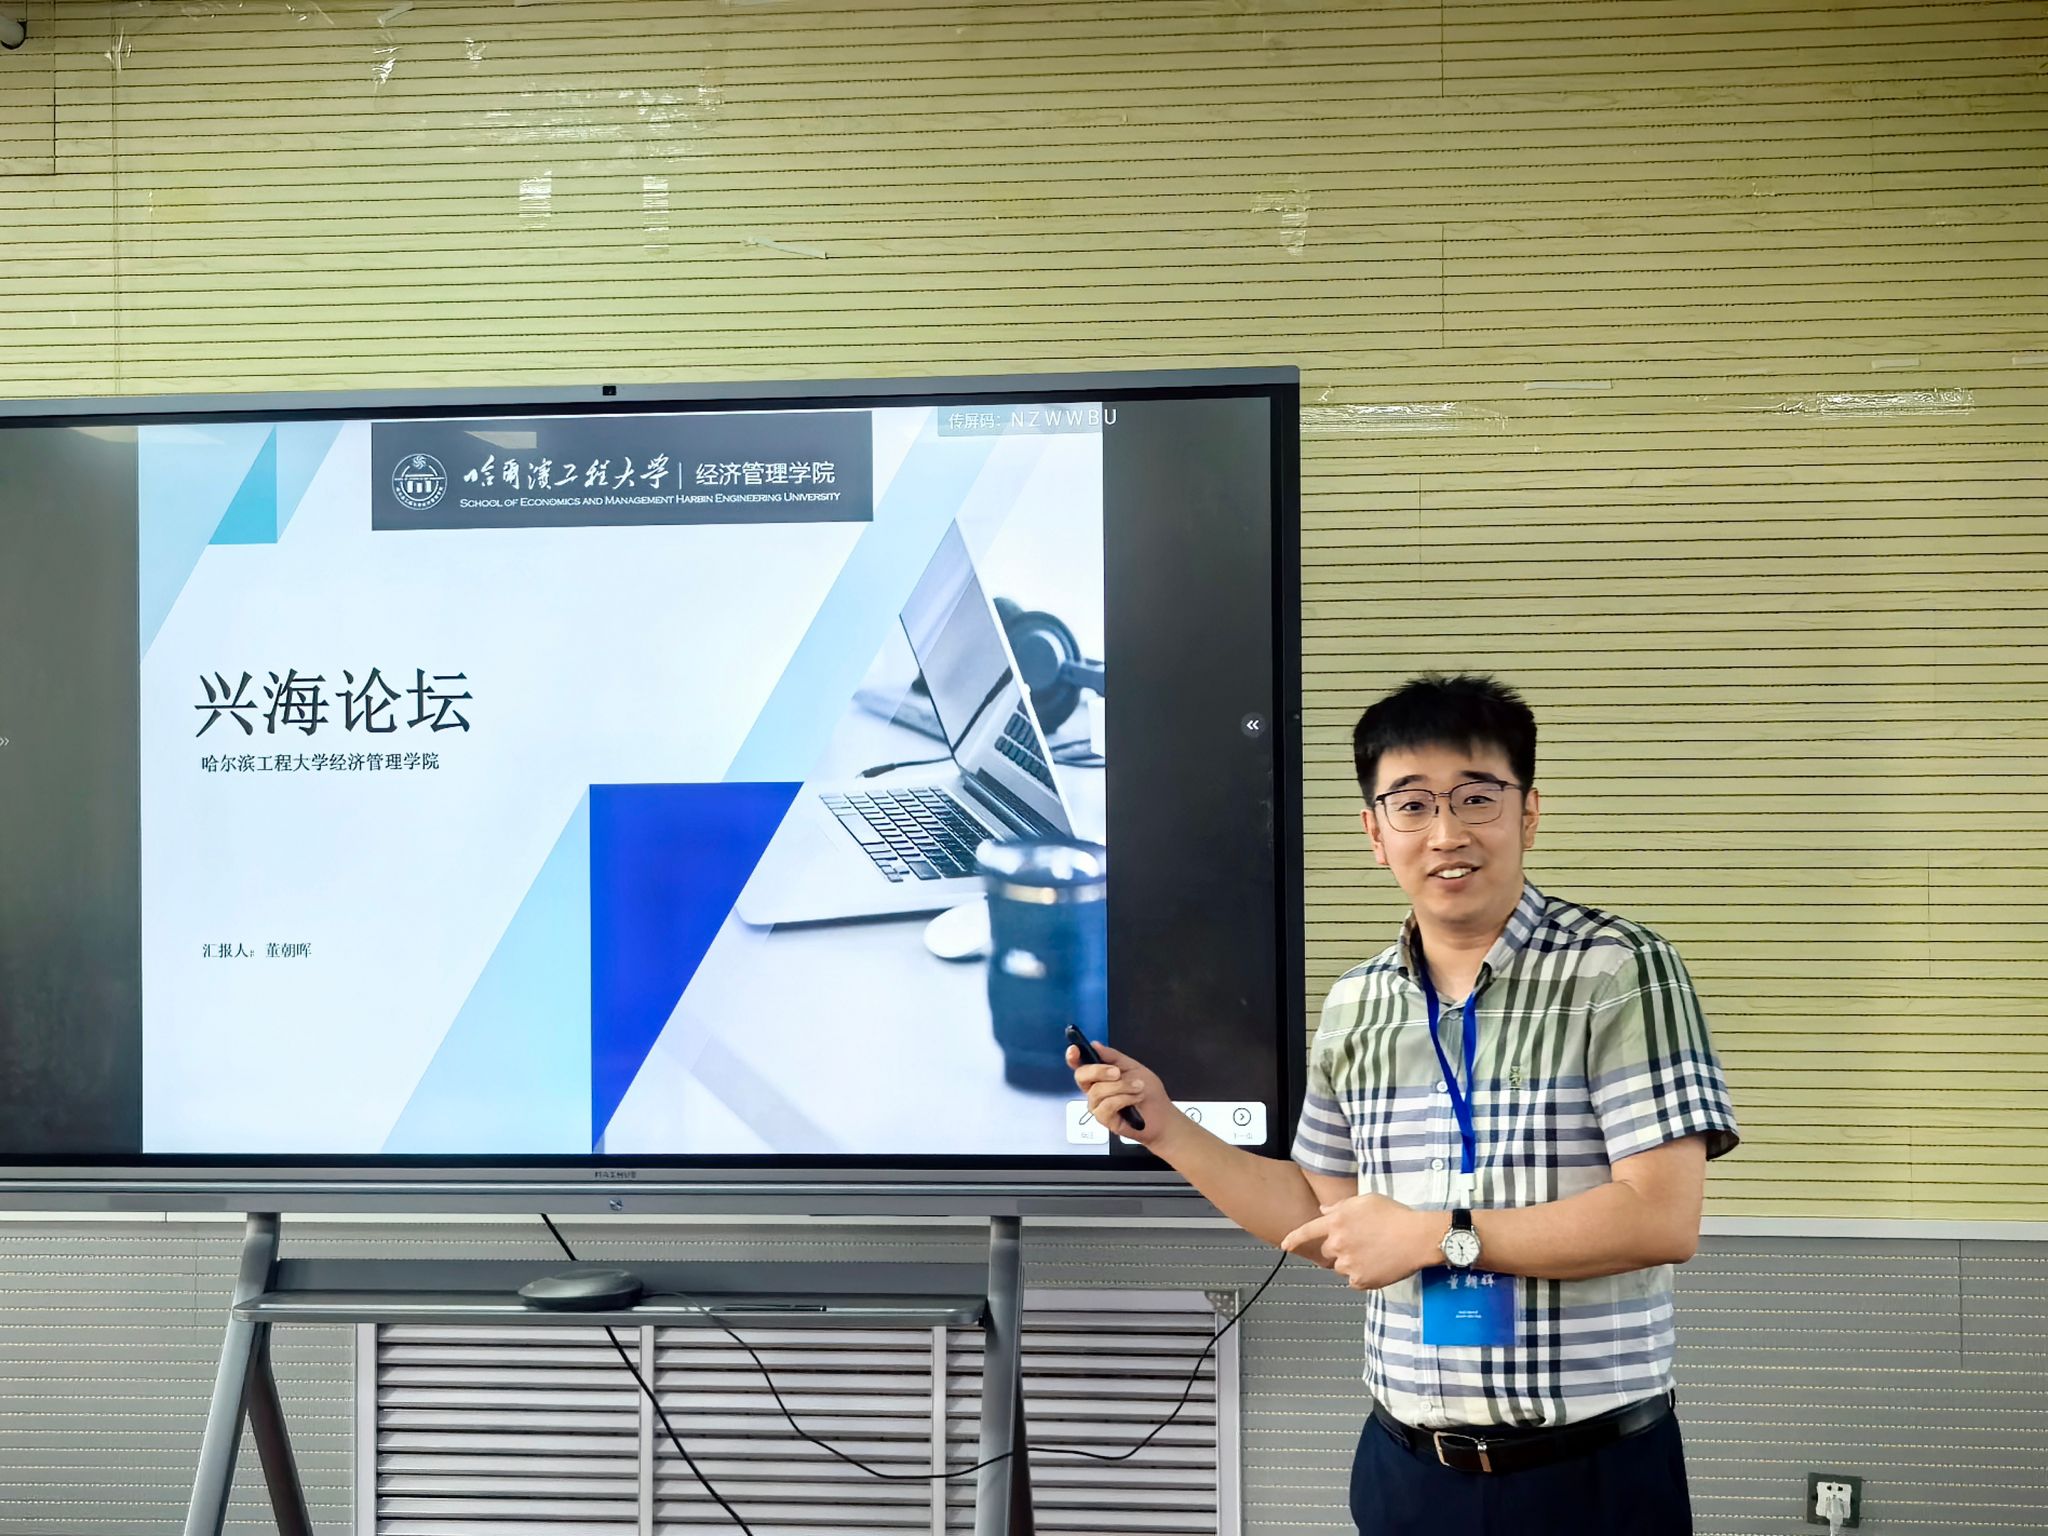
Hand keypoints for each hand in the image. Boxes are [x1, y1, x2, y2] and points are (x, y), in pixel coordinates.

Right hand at [1065, 1040, 1175, 1147]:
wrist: (1162, 1115)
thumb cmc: (1148, 1091)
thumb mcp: (1133, 1067)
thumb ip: (1113, 1056)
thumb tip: (1095, 1045)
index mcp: (1099, 1075)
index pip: (1080, 1064)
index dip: (1073, 1057)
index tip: (1074, 1050)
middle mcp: (1094, 1089)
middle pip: (1081, 1076)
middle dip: (1098, 1071)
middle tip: (1117, 1072)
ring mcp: (1097, 1105)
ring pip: (1097, 1091)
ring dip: (1121, 1086)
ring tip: (1138, 1087)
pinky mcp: (1104, 1119)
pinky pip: (1106, 1105)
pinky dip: (1123, 1099)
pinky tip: (1134, 1099)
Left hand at [1281, 1194, 1439, 1290]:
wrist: (1417, 1237)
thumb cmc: (1394, 1215)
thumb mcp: (1366, 1201)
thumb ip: (1340, 1207)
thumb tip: (1324, 1212)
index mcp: (1336, 1222)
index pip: (1307, 1231)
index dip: (1294, 1238)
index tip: (1284, 1245)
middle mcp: (1337, 1244)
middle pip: (1327, 1251)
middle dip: (1338, 1248)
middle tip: (1361, 1243)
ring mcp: (1348, 1264)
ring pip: (1341, 1267)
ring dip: (1351, 1262)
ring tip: (1374, 1252)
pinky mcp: (1360, 1281)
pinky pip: (1354, 1280)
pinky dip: (1363, 1275)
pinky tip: (1379, 1264)